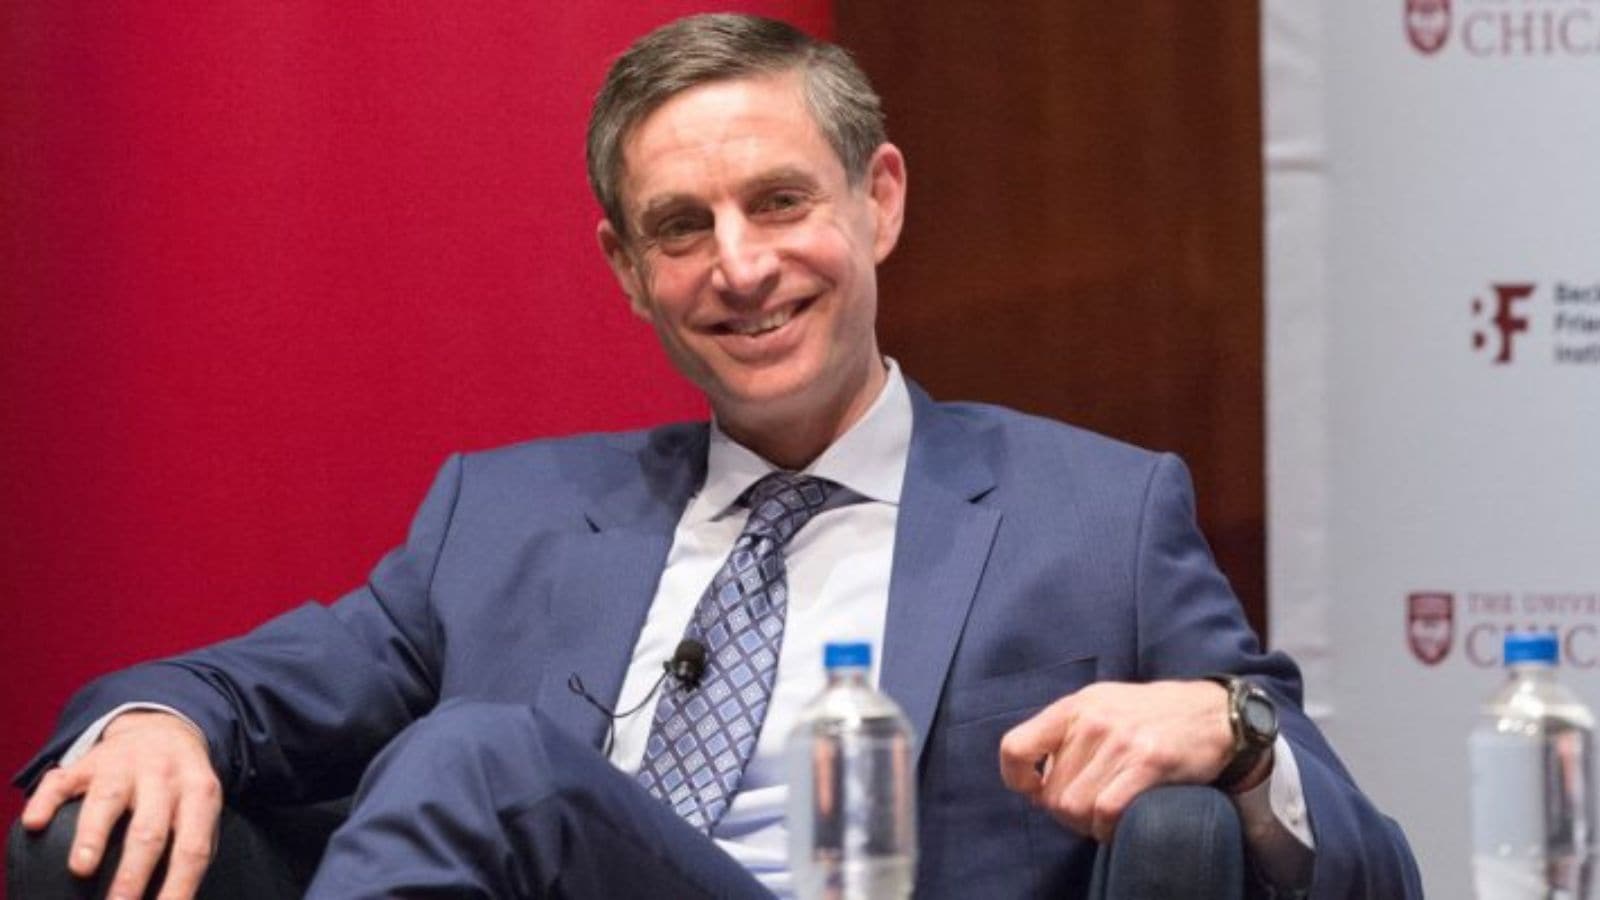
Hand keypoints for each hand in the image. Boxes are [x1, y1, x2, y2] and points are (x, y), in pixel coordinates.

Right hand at [20, 710, 221, 899]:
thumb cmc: (181, 788)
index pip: (192, 847)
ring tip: (81, 868)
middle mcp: (163, 776)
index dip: (179, 884)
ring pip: (108, 799)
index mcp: (199, 793)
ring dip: (94, 835)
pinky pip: (63, 779)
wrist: (163, 729)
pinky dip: (46, 800)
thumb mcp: (201, 808)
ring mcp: (123, 765)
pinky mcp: (87, 761)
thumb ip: (194, 847)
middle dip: (134, 872)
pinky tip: (36, 822)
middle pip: (150, 828)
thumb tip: (178, 897)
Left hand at [998, 679, 1238, 842]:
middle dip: (1065, 813)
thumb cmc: (1152, 716)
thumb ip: (1065, 737)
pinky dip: (1106, 829)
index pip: (1015, 748)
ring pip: (1074, 807)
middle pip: (1051, 794)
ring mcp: (1120, 741)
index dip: (1017, 780)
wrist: (1215, 713)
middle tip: (1088, 810)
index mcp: (1074, 707)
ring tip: (1104, 817)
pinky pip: (1106, 811)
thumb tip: (1035, 784)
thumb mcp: (1101, 707)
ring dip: (1087, 824)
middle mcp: (1092, 721)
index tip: (1035, 792)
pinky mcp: (1148, 762)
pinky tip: (1116, 825)